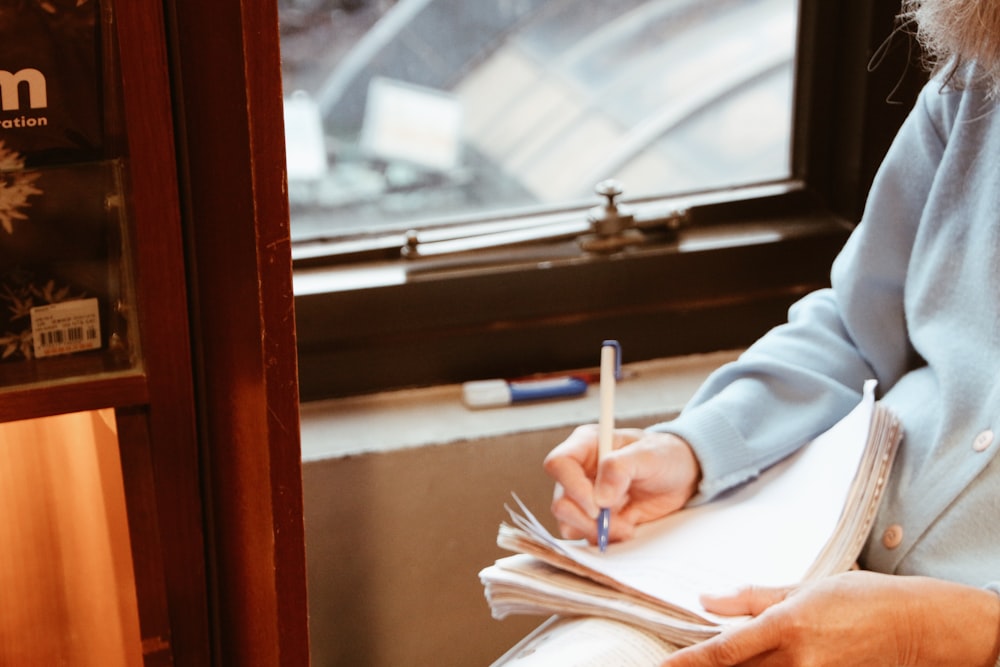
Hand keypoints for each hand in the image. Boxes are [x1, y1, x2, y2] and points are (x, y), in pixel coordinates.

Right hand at [542, 425, 700, 543]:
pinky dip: (604, 539)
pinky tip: (626, 530)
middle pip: (560, 502)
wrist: (682, 476)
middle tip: (617, 523)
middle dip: (587, 519)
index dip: (572, 487)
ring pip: (568, 523)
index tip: (598, 505)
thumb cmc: (665, 456)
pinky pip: (585, 536)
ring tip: (627, 527)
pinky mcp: (593, 518)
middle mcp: (579, 471)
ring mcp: (584, 497)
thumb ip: (620, 468)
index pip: (558, 464)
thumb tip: (599, 498)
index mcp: (586, 445)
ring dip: (597, 532)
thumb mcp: (650, 455)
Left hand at [661, 570, 999, 666]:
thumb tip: (707, 599)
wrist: (919, 626)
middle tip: (680, 666)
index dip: (689, 663)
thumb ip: (753, 597)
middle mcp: (797, 660)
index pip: (724, 652)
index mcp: (786, 625)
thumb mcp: (805, 587)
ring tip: (715, 664)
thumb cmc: (862, 598)